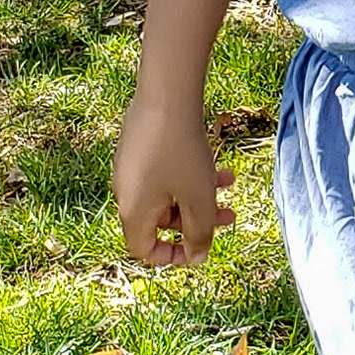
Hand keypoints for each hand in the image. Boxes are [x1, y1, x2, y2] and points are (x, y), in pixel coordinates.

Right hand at [114, 99, 233, 267]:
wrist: (167, 95)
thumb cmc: (182, 152)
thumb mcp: (198, 199)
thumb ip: (199, 233)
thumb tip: (197, 258)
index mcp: (133, 211)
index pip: (144, 249)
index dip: (172, 256)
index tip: (199, 248)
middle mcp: (125, 191)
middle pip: (161, 221)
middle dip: (197, 221)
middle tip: (228, 216)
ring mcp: (130, 167)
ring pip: (168, 194)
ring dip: (199, 195)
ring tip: (230, 184)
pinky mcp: (138, 146)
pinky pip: (164, 172)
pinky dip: (189, 175)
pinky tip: (217, 164)